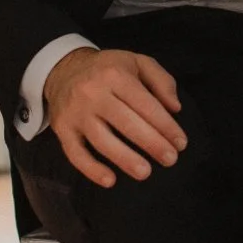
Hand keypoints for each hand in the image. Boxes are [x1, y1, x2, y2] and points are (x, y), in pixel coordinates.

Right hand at [42, 47, 187, 192]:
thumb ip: (161, 80)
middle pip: (125, 122)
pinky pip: (75, 153)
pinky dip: (91, 169)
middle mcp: (94, 92)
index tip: (180, 143)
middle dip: (151, 142)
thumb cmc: (108, 69)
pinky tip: (110, 180)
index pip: (144, 103)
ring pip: (102, 139)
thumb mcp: (136, 62)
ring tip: (145, 172)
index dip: (165, 125)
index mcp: (115, 74)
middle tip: (170, 159)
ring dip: (125, 158)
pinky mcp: (62, 129)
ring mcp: (76, 112)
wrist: (64, 69)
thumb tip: (175, 108)